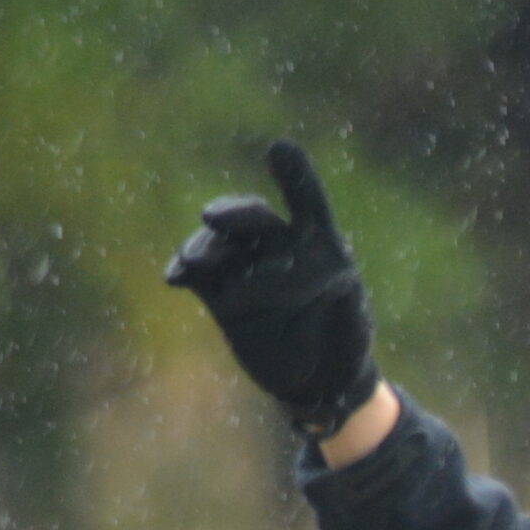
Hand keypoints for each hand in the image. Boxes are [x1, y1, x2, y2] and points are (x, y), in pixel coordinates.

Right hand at [166, 140, 379, 435]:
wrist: (321, 380)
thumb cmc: (346, 341)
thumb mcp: (353, 322)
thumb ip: (344, 299)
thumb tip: (334, 282)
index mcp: (319, 244)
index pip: (306, 203)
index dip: (295, 176)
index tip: (279, 149)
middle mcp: (279, 249)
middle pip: (252, 220)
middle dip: (233, 215)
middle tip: (214, 218)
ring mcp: (246, 270)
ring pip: (219, 245)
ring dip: (204, 248)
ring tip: (193, 264)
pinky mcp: (222, 296)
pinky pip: (198, 275)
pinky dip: (185, 270)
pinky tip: (176, 277)